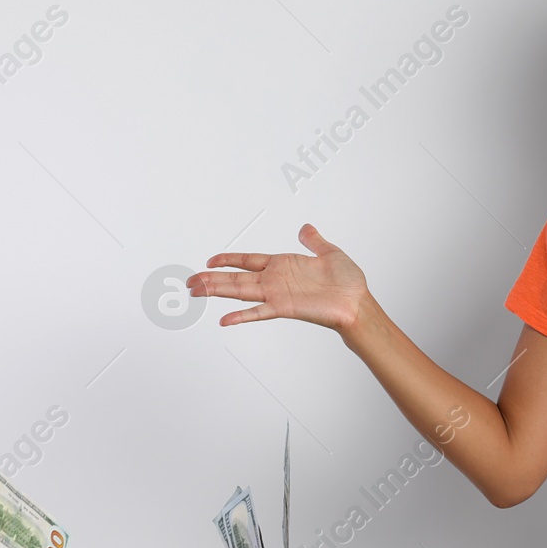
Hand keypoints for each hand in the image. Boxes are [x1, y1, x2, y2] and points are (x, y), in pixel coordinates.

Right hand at [188, 224, 370, 332]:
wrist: (357, 302)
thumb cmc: (347, 281)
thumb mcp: (330, 252)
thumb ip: (314, 241)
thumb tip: (306, 228)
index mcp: (283, 265)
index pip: (249, 260)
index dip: (229, 260)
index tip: (210, 260)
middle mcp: (276, 280)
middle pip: (236, 278)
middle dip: (212, 279)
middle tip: (189, 282)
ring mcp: (278, 294)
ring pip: (240, 292)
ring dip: (217, 292)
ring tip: (196, 291)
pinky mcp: (285, 307)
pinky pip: (258, 312)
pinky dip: (242, 316)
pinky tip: (224, 319)